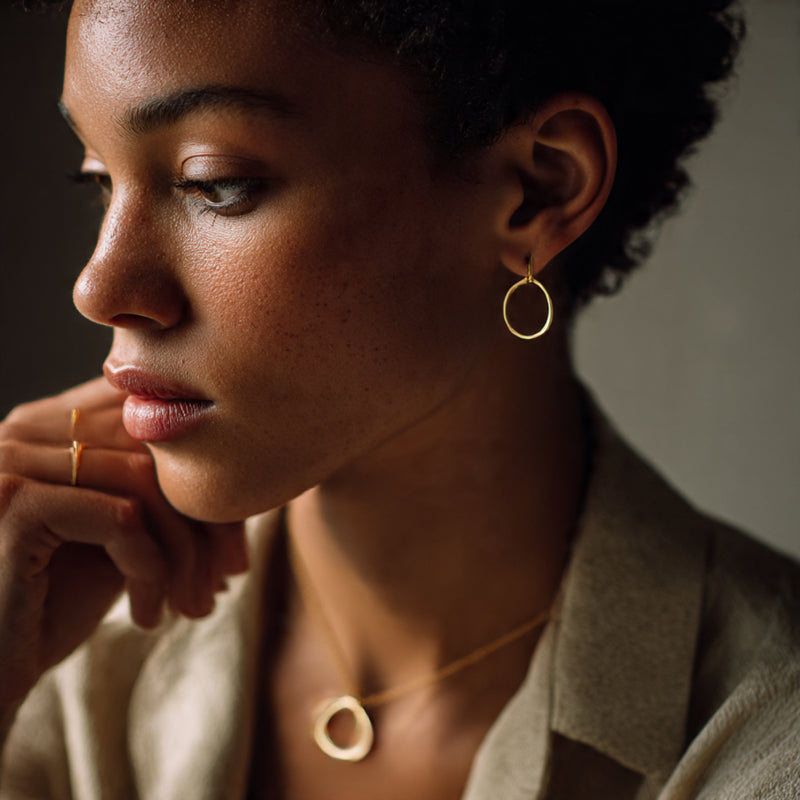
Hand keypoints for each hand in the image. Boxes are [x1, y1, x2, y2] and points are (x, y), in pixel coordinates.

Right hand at [0, 377, 247, 706]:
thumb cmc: (51, 607)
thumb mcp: (115, 538)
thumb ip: (155, 491)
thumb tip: (241, 478)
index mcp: (47, 427)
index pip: (151, 419)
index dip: (205, 473)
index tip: (233, 533)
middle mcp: (24, 431)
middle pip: (154, 448)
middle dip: (209, 515)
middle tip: (232, 570)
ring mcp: (12, 462)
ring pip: (145, 481)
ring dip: (185, 550)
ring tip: (194, 603)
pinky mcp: (14, 504)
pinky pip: (122, 517)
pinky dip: (151, 566)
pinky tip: (148, 613)